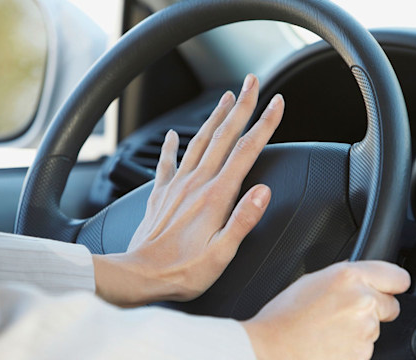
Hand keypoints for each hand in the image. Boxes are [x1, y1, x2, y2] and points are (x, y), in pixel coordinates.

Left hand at [93, 74, 284, 306]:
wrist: (139, 275)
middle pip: (223, 136)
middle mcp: (196, 184)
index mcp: (216, 196)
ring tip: (226, 98)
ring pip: (199, 141)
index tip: (276, 102)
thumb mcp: (222, 255)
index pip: (245, 151)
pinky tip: (173, 134)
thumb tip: (263, 191)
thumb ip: (243, 220)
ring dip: (214, 117)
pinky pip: (167, 162)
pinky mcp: (161, 195)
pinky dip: (171, 145)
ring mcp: (177, 186)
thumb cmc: (183, 271)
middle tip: (252, 82)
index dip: (264, 124)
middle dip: (241, 106)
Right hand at [242, 261, 410, 359]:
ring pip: (375, 328)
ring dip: (360, 328)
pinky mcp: (363, 354)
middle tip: (346, 311)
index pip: (397, 276)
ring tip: (330, 328)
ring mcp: (364, 331)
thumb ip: (343, 276)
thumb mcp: (311, 280)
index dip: (393, 283)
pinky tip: (330, 342)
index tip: (390, 287)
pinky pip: (366, 347)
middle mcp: (362, 301)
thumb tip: (359, 277)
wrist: (272, 349)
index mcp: (349, 277)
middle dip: (375, 308)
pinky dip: (352, 346)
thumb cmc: (284, 317)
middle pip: (390, 305)